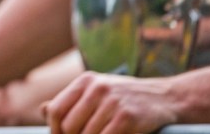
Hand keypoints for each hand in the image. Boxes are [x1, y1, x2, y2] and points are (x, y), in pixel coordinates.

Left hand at [44, 72, 176, 133]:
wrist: (166, 97)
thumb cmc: (126, 98)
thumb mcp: (97, 91)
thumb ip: (71, 101)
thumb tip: (43, 109)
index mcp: (85, 81)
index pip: (55, 110)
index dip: (54, 131)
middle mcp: (97, 88)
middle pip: (69, 126)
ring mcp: (112, 102)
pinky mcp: (128, 118)